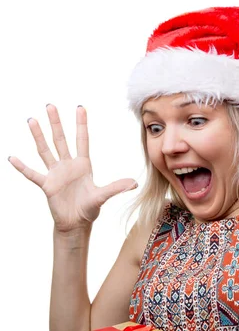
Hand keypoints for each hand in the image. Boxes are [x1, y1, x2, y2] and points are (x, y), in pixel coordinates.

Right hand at [9, 105, 136, 232]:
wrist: (76, 224)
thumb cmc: (89, 210)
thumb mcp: (102, 197)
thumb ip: (116, 188)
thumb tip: (135, 183)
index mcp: (83, 165)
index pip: (82, 140)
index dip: (81, 124)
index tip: (80, 107)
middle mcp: (68, 166)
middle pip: (60, 140)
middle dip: (56, 123)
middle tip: (50, 105)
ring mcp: (56, 174)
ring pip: (45, 151)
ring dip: (38, 136)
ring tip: (32, 120)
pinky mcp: (47, 185)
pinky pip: (32, 174)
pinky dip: (22, 167)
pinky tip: (12, 158)